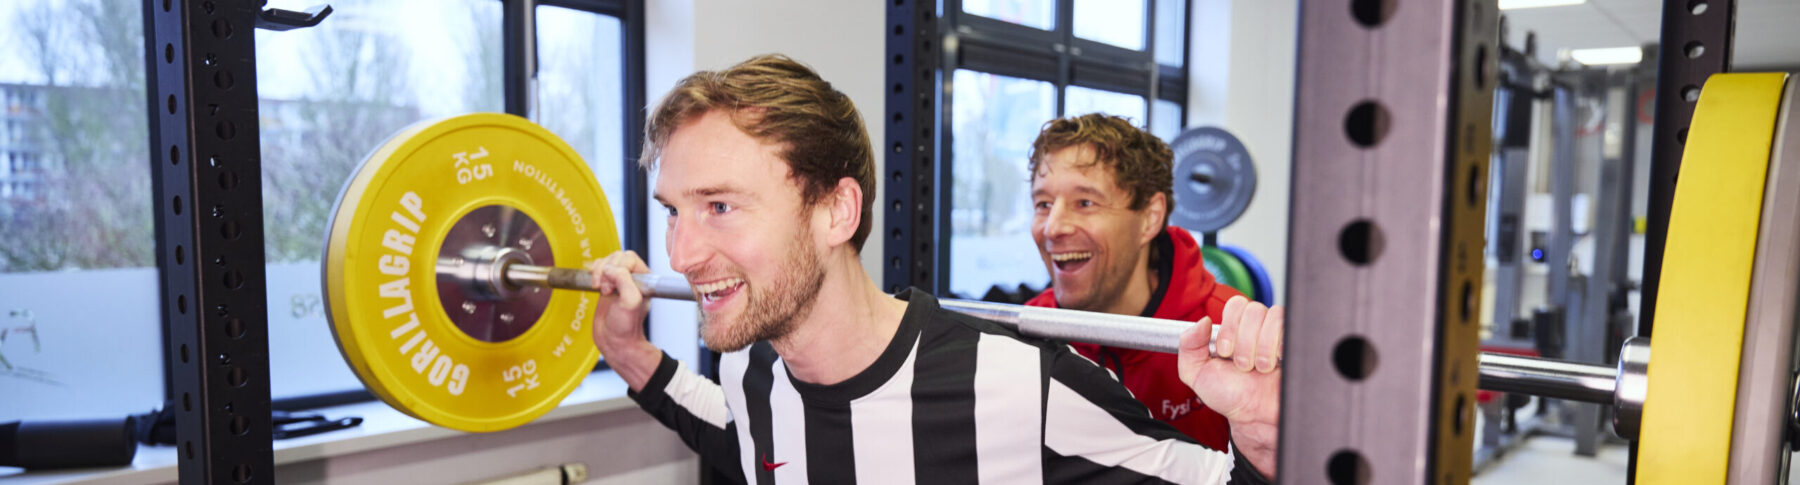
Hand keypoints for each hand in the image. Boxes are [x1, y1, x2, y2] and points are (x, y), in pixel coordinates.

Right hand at [587, 250, 659, 390]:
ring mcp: (619, 280)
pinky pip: (598, 267)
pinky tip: (595, 285)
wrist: (614, 341)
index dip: (618, 268)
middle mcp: (633, 277)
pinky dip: (594, 273)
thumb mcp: (630, 301)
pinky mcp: (606, 284)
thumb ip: (623, 279)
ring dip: (598, 272)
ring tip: (600, 289)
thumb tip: (608, 268)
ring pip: (606, 261)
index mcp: (644, 279)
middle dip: (606, 271)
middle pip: (616, 256)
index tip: (613, 287)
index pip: (629, 258)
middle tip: (606, 290)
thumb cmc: (626, 326)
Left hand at [1178, 295, 1280, 477]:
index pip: (1236, 305)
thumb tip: (1202, 321)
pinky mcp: (1296, 343)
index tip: (1225, 353)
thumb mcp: (1197, 373)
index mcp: (1236, 329)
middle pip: (1254, 310)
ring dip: (1263, 346)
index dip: (1229, 327)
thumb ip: (1188, 346)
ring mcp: (1279, 334)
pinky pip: (1292, 328)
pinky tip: (1277, 363)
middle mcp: (1259, 327)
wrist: (1256, 418)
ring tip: (1260, 368)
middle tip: (1243, 365)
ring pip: (1273, 316)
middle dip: (1244, 341)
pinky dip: (1280, 346)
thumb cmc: (1230, 395)